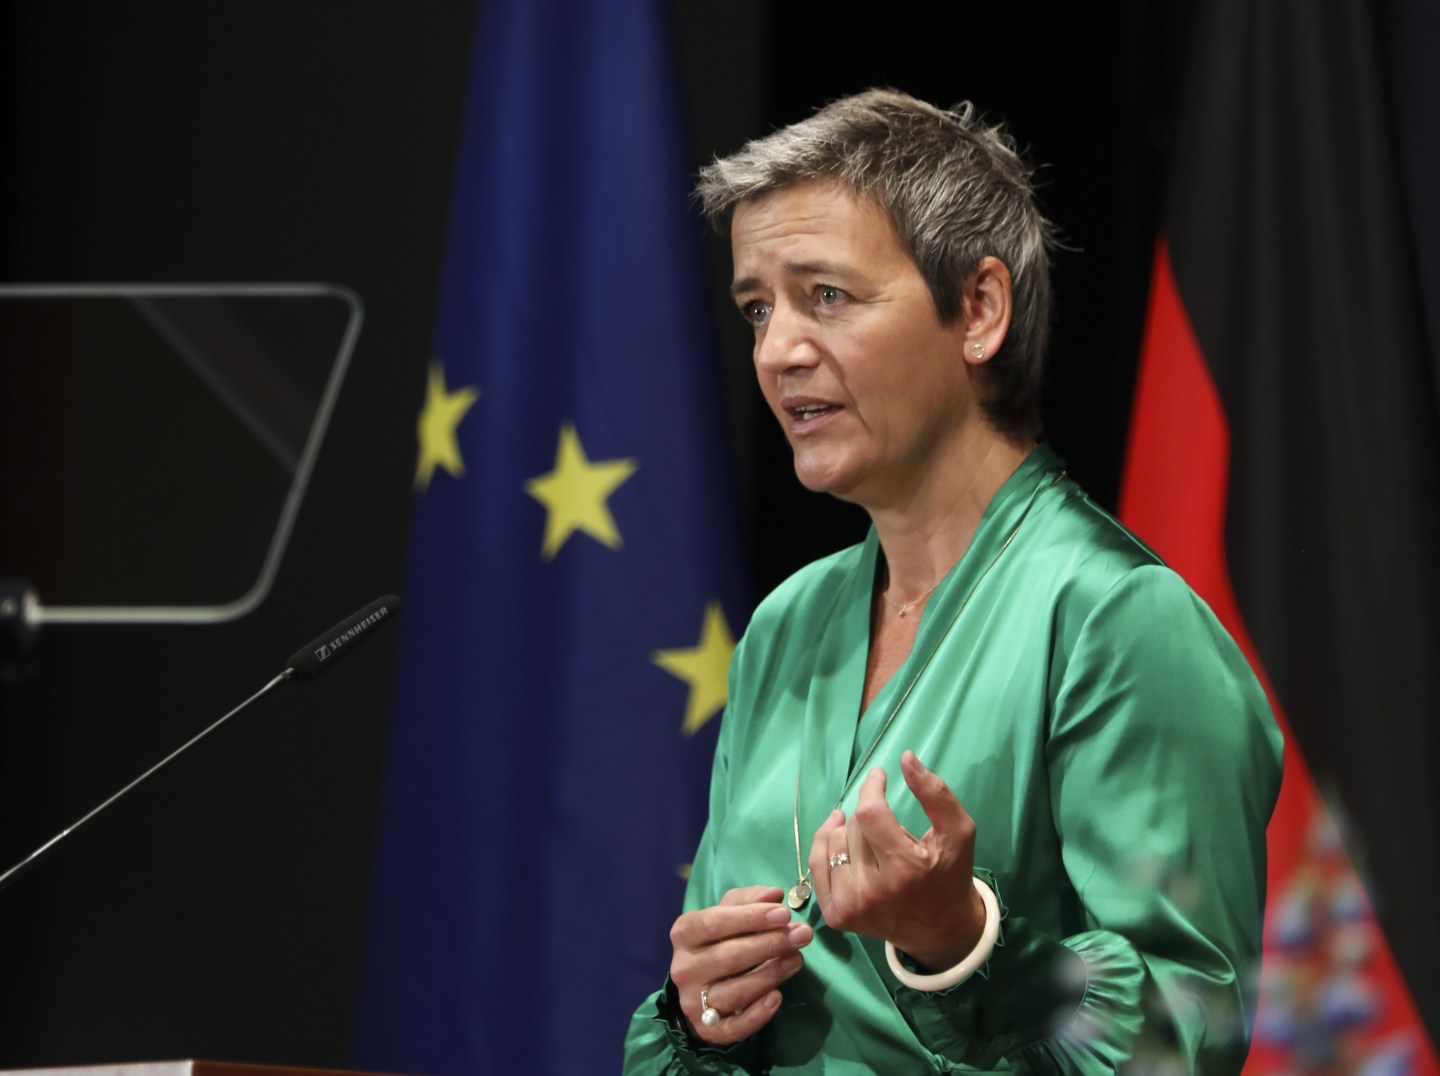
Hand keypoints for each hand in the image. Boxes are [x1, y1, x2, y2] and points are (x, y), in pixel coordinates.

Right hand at [667, 884, 812, 1045]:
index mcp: (685, 934)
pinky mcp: (708, 1030)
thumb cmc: (719, 941)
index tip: (784, 913)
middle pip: (728, 957)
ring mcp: (693, 1002)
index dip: (750, 917)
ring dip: (771, 975)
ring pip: (734, 992)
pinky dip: (758, 1014)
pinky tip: (777, 997)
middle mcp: (684, 969)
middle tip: (801, 935)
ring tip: (797, 960)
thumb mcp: (728, 914)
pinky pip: (735, 1026)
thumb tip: (774, 894)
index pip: (714, 922)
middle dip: (769, 944)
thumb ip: (749, 900)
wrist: (700, 988)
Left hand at [807, 749, 985, 970]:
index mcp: (905, 871)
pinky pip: (816, 861)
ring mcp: (850, 907)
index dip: (871, 787)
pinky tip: (842, 839)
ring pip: (833, 840)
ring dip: (851, 831)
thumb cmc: (950, 874)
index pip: (870, 814)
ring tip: (874, 842)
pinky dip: (827, 844)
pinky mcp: (836, 916)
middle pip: (854, 826)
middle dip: (871, 816)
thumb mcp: (958, 832)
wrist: (940, 931)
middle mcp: (873, 893)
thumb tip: (904, 757)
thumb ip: (936, 793)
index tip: (879, 776)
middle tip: (892, 831)